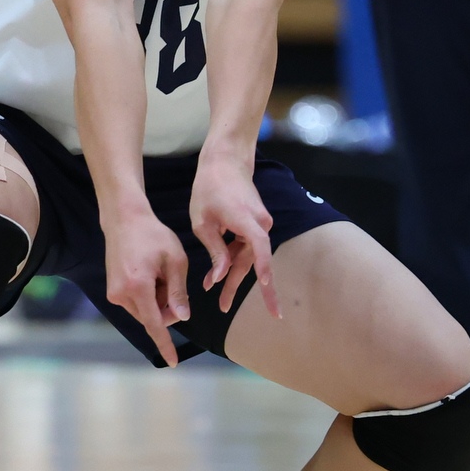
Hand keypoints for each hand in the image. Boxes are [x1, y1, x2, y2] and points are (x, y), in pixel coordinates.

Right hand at [101, 202, 191, 366]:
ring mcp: (114, 293)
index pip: (155, 325)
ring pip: (145, 311)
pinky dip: (148, 296)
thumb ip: (179, 293)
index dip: (166, 344)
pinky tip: (149, 274)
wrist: (124, 219)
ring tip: (158, 273)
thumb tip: (182, 319)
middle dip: (167, 307)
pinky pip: (136, 303)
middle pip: (152, 317)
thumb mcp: (175, 261)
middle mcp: (121, 294)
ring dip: (157, 301)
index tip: (173, 362)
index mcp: (138, 288)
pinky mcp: (112, 291)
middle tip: (172, 280)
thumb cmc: (153, 235)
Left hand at [189, 144, 279, 320]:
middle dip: (238, 286)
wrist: (226, 161)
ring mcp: (260, 224)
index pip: (260, 247)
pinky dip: (233, 261)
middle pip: (251, 261)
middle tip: (229, 309)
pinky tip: (217, 277)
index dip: (263, 269)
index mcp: (246, 220)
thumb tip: (220, 277)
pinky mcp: (256, 225)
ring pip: (248, 257)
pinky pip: (245, 248)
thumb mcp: (202, 221)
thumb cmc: (209, 187)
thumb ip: (214, 250)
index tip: (266, 289)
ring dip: (234, 276)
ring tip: (220, 300)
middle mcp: (260, 224)